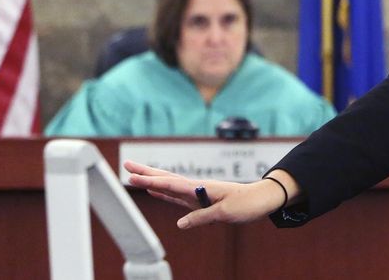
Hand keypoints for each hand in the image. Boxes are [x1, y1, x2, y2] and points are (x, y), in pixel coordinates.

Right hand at [124, 161, 292, 228]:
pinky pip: (178, 196)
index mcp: (201, 189)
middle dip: (145, 173)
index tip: (132, 177)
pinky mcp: (201, 200)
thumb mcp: (225, 213)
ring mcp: (198, 193)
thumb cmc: (247, 204)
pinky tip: (155, 192)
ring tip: (134, 176)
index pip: (170, 184)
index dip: (150, 182)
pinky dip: (164, 193)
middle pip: (166, 179)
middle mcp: (197, 188)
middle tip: (125, 164)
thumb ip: (202, 217)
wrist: (263, 199)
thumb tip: (180, 224)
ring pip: (169, 185)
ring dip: (152, 181)